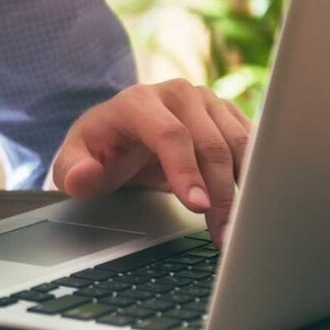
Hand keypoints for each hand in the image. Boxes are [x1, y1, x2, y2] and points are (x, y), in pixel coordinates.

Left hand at [51, 79, 251, 243]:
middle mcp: (179, 95)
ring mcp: (208, 102)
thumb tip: (83, 177)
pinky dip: (257, 175)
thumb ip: (73, 172)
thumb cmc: (99, 149)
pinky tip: (255, 205)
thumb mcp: (73, 162)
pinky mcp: (229, 115)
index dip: (186, 171)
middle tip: (224, 234)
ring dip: (245, 189)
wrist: (120, 132)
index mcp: (139, 102)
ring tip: (240, 228)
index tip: (197, 206)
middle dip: (220, 193)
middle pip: (210, 144)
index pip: (170, 135)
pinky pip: (253, 144)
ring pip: (239, 145)